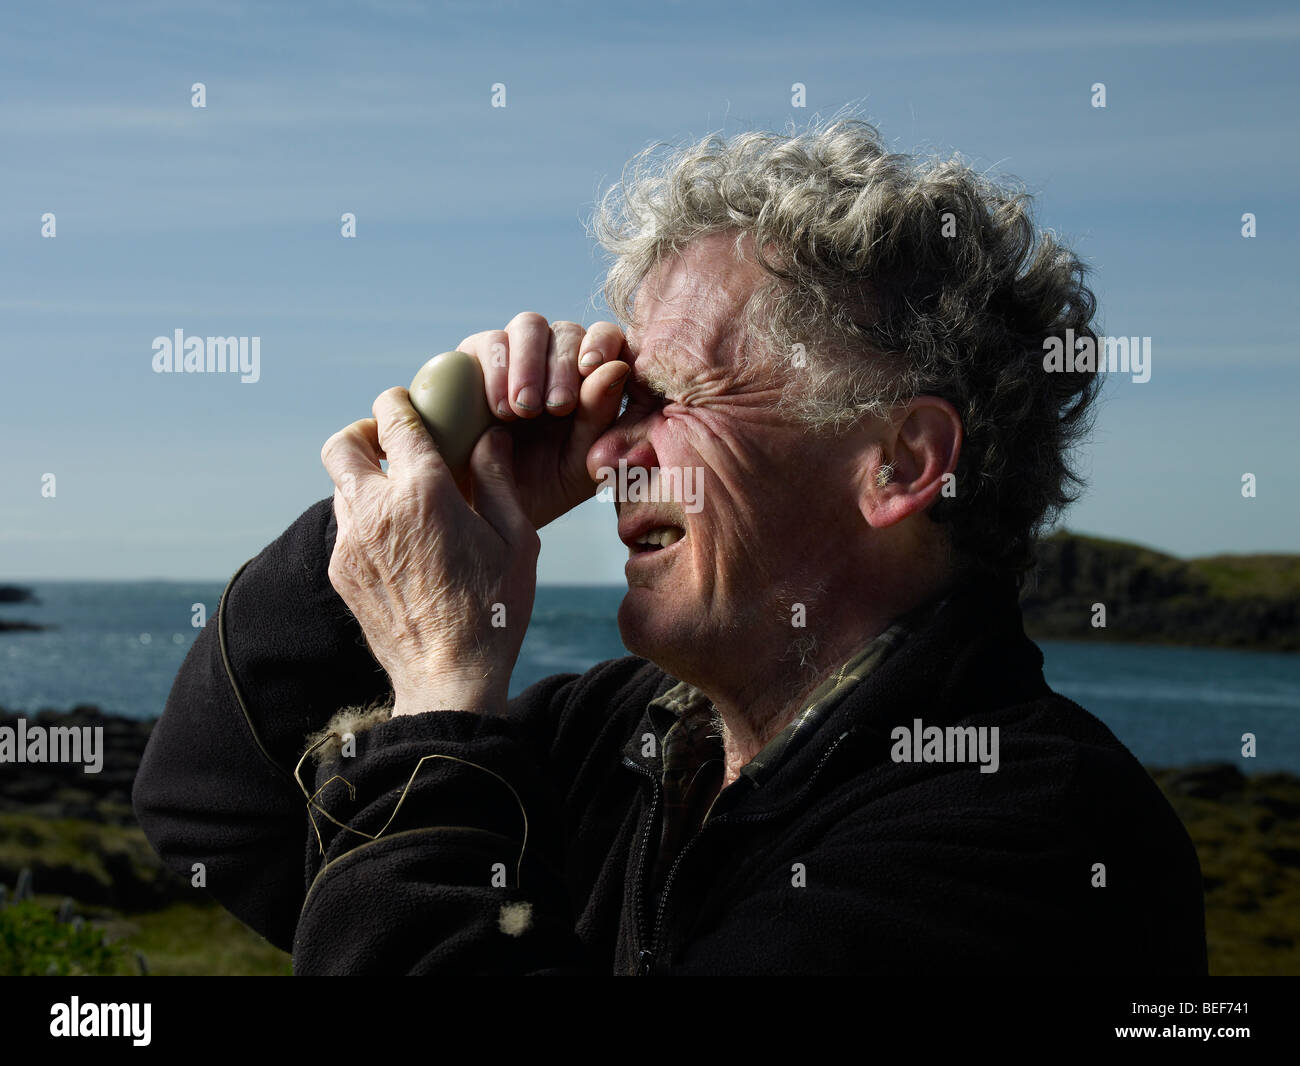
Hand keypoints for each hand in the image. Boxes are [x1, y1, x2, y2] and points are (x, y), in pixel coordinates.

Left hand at [321, 388, 539, 715]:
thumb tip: (490, 438)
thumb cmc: (494, 609)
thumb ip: (497, 480)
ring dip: (365, 480)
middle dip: (363, 434)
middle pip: (341, 445)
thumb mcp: (515, 539)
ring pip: (340, 487)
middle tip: (390, 446)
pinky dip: (364, 520)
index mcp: (424, 493)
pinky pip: (344, 527)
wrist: (449, 678)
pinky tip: (398, 542)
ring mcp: (352, 543)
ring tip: (401, 499)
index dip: (399, 404)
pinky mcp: (342, 572)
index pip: (394, 420)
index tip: (409, 406)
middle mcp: (377, 511)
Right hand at [457, 314, 628, 528]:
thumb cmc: (543, 488)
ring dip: (530, 362)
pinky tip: (500, 409)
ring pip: (529, 325)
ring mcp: (513, 355)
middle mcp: (553, 359)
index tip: (591, 368)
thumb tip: (616, 368)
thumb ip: (600, 418)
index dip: (603, 343)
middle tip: (556, 407)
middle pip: (567, 330)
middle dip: (563, 365)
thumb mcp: (579, 463)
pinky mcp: (474, 358)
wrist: (484, 509)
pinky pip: (489, 341)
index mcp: (589, 380)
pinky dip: (498, 369)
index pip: (607, 337)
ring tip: (524, 410)